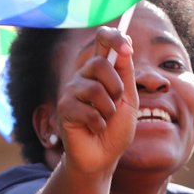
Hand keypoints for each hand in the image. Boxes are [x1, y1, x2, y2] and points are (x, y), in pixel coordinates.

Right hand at [56, 26, 136, 175]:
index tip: (127, 47)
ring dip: (108, 110)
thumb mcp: (129, 99)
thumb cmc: (116, 128)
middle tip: (116, 102)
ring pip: (94, 89)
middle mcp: (84, 76)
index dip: (113, 37)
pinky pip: (87, 110)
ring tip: (104, 119)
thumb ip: (126, 73)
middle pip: (99, 63)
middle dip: (116, 86)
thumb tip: (126, 44)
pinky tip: (95, 128)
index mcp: (101, 70)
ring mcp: (72, 91)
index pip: (102, 39)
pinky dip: (98, 124)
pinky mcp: (64, 108)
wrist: (103, 156)